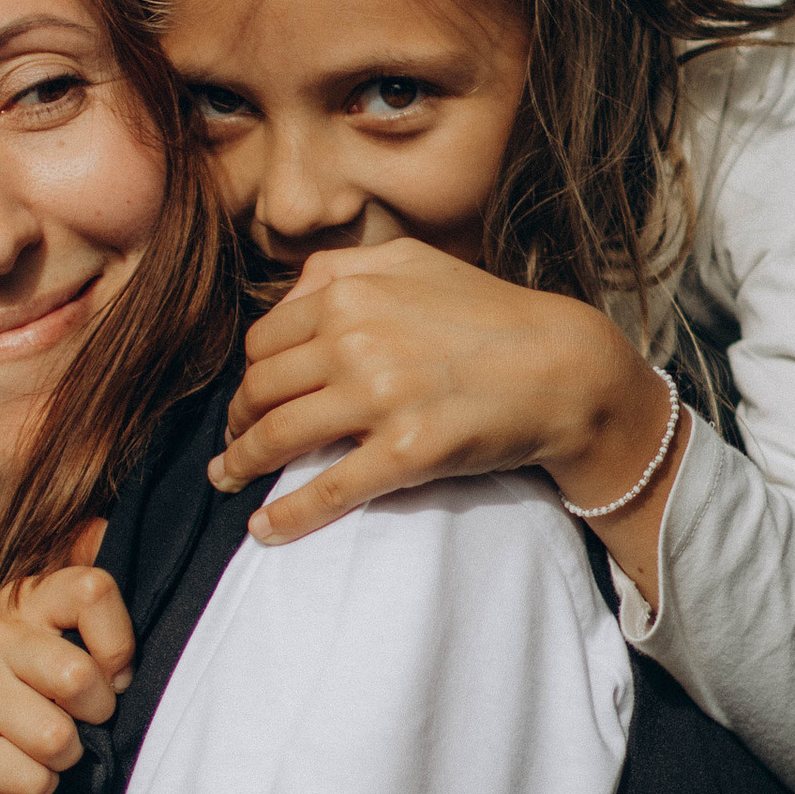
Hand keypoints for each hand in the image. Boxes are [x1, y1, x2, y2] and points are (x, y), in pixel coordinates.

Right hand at [0, 525, 131, 793]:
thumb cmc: (31, 711)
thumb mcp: (70, 652)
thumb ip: (91, 599)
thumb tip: (100, 525)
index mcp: (26, 602)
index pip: (92, 589)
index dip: (118, 645)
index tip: (113, 674)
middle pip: (78, 675)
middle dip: (95, 717)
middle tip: (77, 723)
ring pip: (57, 737)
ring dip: (65, 761)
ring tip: (44, 754)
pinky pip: (32, 778)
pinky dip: (38, 790)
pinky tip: (16, 779)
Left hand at [210, 242, 639, 536]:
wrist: (564, 368)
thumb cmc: (491, 314)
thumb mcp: (415, 263)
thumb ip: (344, 268)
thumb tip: (288, 295)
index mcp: (351, 293)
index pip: (264, 342)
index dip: (249, 376)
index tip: (248, 400)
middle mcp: (356, 341)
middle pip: (261, 390)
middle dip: (237, 422)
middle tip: (234, 443)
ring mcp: (380, 398)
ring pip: (280, 437)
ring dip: (242, 464)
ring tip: (231, 480)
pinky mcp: (406, 453)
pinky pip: (329, 489)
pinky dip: (288, 515)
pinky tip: (264, 530)